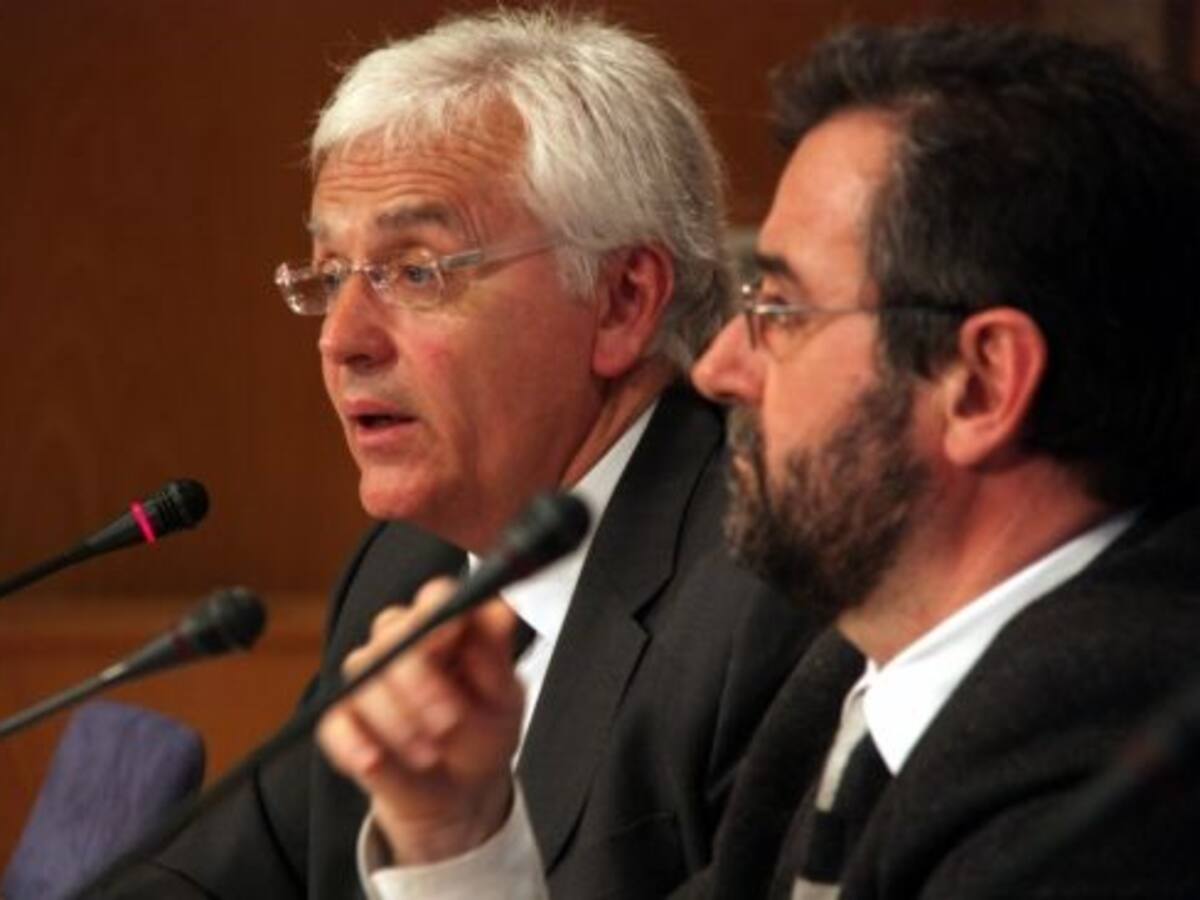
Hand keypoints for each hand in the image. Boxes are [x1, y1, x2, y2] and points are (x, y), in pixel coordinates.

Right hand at [316, 578, 524, 862]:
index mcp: (446, 628)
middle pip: (391, 631)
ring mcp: (368, 681)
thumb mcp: (503, 702)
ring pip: (363, 674)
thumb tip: (503, 610)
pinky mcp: (343, 720)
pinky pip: (335, 722)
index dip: (439, 610)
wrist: (461, 794)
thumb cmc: (483, 735)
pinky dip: (353, 742)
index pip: (435, 598)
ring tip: (431, 755)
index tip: (454, 630)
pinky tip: (375, 761)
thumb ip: (495, 657)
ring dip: (396, 719)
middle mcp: (401, 645)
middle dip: (418, 676)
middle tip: (448, 720)